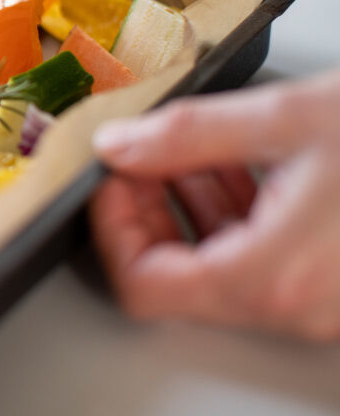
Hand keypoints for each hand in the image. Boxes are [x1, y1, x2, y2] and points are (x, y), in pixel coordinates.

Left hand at [90, 70, 339, 341]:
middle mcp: (303, 307)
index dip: (112, 227)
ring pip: (226, 269)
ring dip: (193, 207)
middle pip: (180, 278)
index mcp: (276, 277)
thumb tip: (122, 143)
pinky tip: (243, 165)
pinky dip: (243, 215)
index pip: (145, 285)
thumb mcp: (290, 119)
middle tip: (141, 157)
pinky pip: (272, 263)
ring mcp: (330, 303)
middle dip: (149, 209)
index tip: (109, 177)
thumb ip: (189, 135)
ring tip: (189, 151)